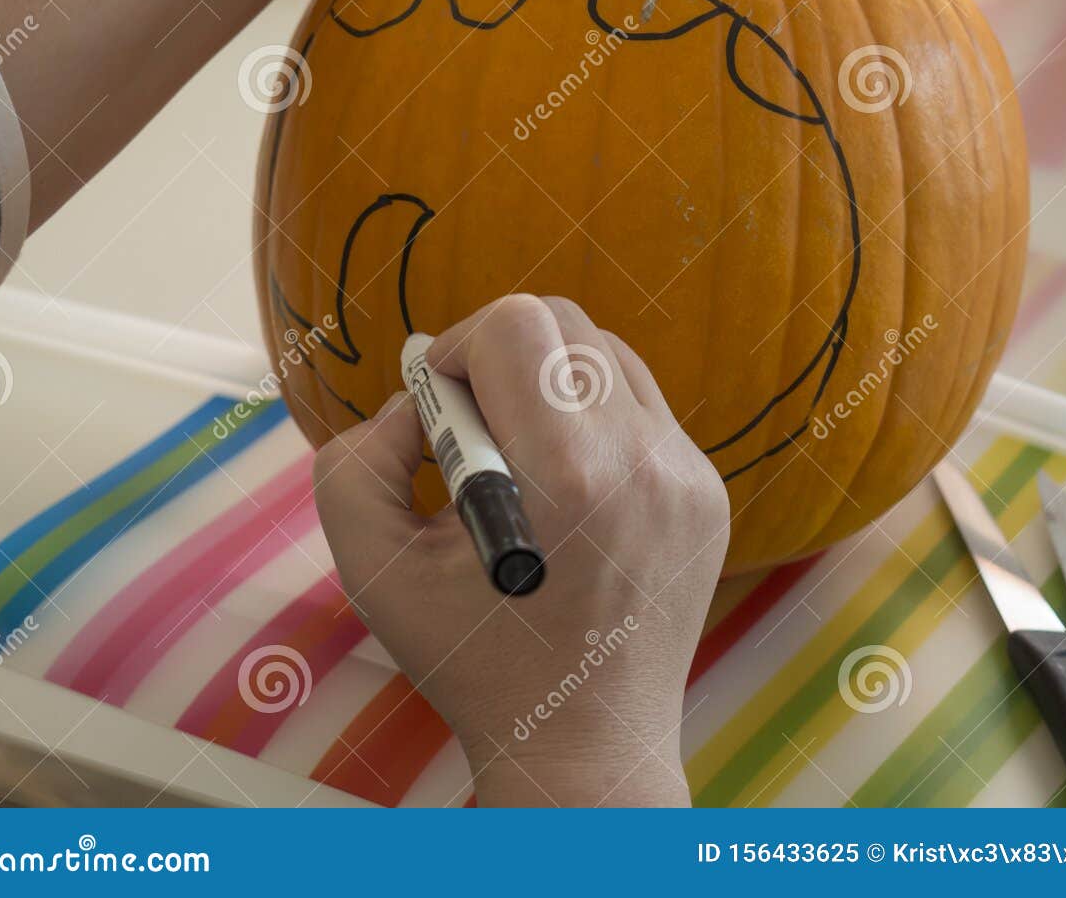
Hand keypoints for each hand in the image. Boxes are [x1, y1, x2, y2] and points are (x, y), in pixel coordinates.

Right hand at [311, 294, 728, 806]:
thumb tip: (415, 398)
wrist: (587, 744)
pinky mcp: (708, 491)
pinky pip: (643, 410)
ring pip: (609, 356)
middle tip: (470, 429)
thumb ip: (357, 458)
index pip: (517, 325)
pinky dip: (594, 425)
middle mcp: (644, 459)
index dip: (458, 349)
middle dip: (500, 357)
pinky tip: (568, 493)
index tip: (438, 410)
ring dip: (550, 384)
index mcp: (569, 474)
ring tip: (521, 461)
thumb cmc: (475, 661)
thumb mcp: (372, 567)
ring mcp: (687, 474)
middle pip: (565, 322)